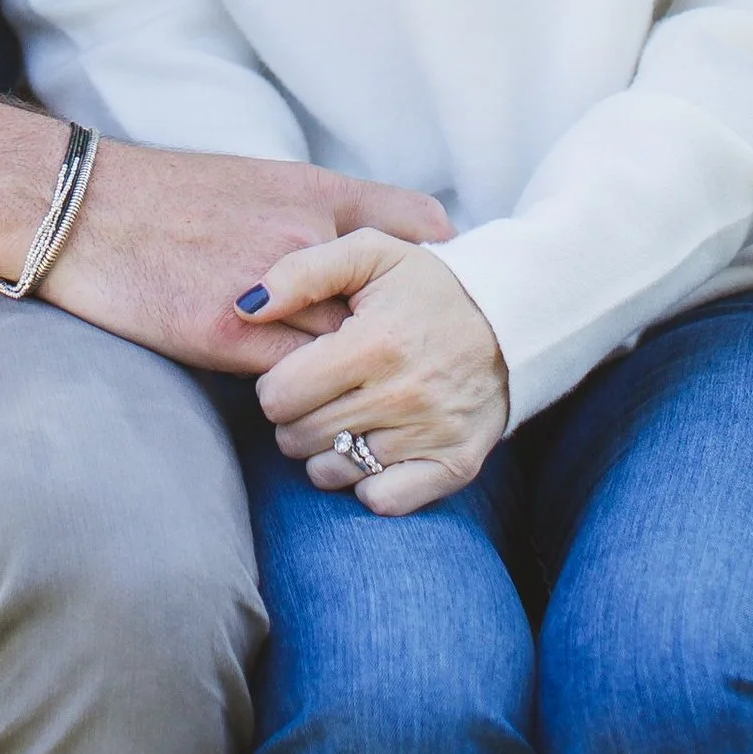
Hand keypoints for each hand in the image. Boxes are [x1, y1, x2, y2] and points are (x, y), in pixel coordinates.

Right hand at [40, 145, 451, 374]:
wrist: (83, 209)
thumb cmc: (165, 196)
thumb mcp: (254, 180)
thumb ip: (312, 212)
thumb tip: (359, 252)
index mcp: (312, 192)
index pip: (415, 228)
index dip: (442, 266)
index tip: (454, 298)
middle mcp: (303, 238)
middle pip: (388, 306)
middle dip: (406, 340)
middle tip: (428, 371)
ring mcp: (269, 291)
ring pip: (346, 353)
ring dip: (358, 382)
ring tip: (374, 408)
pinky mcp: (228, 338)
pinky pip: (294, 382)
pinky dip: (308, 401)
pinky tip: (310, 415)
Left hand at [244, 233, 507, 513]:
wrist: (508, 318)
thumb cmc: (426, 284)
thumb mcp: (368, 252)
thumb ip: (301, 272)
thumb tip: (244, 307)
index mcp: (375, 343)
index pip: (281, 395)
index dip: (275, 384)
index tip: (295, 370)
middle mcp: (403, 395)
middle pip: (299, 436)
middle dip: (295, 417)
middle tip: (316, 393)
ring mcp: (430, 434)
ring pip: (332, 471)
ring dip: (324, 449)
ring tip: (342, 416)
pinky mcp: (454, 465)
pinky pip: (382, 500)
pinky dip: (365, 482)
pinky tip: (371, 447)